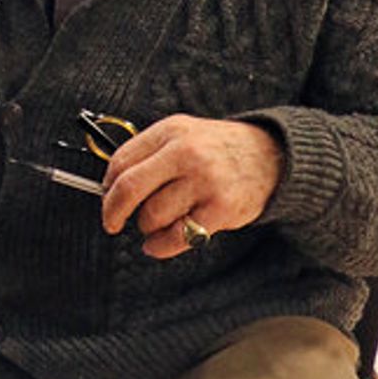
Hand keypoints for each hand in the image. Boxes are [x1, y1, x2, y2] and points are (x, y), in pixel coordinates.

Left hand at [100, 114, 283, 259]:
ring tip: (155, 224)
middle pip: (130, 188)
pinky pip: (177, 236)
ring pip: (153, 215)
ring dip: (146, 227)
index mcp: (172, 131)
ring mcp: (205, 181)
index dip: (107, 185)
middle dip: (112, 211)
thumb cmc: (219, 149)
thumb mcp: (184, 134)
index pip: (122, 160)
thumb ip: (150, 153)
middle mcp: (186, 153)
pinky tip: (157, 244)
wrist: (271, 156)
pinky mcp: (220, 209)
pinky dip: (160, 246)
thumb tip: (110, 186)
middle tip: (111, 222)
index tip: (105, 197)